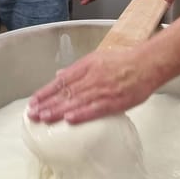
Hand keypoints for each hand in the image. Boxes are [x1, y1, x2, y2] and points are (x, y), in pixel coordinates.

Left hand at [27, 45, 159, 123]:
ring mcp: (101, 90)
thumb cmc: (124, 61)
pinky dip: (81, 114)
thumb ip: (77, 69)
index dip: (46, 92)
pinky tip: (69, 120)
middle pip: (65, 93)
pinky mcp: (113, 101)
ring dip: (58, 111)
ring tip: (43, 118)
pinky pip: (94, 109)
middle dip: (46, 104)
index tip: (34, 101)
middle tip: (32, 114)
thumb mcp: (96, 58)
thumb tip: (59, 76)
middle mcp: (90, 78)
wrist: (147, 64)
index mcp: (85, 67)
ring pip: (75, 102)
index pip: (61, 81)